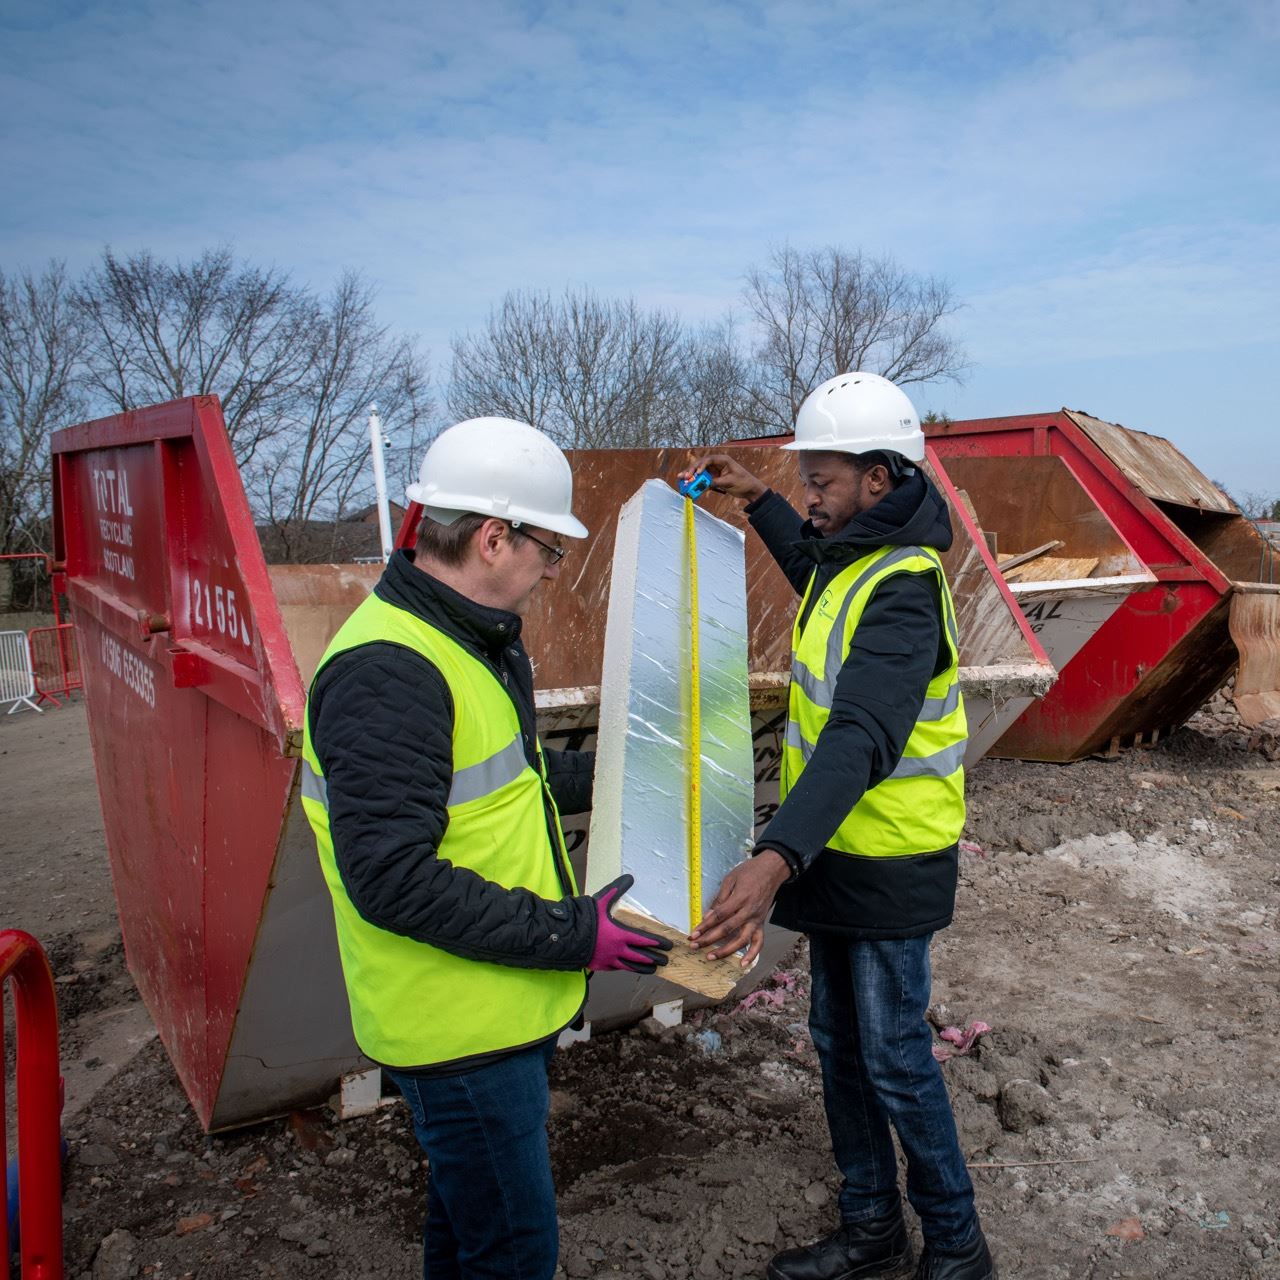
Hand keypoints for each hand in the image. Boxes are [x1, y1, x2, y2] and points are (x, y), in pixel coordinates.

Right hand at [589, 875, 672, 973]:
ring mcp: (609, 960)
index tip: (668, 945)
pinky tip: (629, 968)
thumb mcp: (602, 901)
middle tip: (666, 960)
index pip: (645, 940)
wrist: (566, 936)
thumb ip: (617, 889)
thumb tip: (629, 878)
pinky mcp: (600, 966)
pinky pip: (616, 969)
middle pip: (641, 957)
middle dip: (655, 958)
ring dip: (644, 968)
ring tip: (654, 969)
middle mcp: (618, 950)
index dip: (658, 943)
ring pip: (631, 967)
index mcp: (620, 935)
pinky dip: (625, 968)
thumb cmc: (584, 919)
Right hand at [677, 453, 767, 504]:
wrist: (750, 489)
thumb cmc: (744, 482)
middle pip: (701, 465)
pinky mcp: (714, 478)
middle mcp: (717, 463)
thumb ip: (717, 482)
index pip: (709, 460)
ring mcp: (715, 471)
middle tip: (683, 476)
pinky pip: (703, 479)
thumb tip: (705, 484)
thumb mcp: (730, 482)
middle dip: (691, 470)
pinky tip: (689, 485)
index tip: (696, 473)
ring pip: (700, 472)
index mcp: (723, 460)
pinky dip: (696, 482)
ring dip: (691, 476)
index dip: (701, 466)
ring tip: (681, 479)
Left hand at [688, 850, 789, 966]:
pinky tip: (743, 964)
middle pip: (727, 929)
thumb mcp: (731, 879)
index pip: (719, 915)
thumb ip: (720, 898)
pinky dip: (752, 955)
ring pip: (742, 940)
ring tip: (711, 957)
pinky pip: (759, 942)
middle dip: (709, 939)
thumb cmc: (750, 871)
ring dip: (726, 951)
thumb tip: (708, 915)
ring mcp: (756, 919)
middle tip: (694, 946)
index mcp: (740, 898)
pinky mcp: (762, 923)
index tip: (694, 933)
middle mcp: (749, 911)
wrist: (772, 870)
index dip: (705, 925)